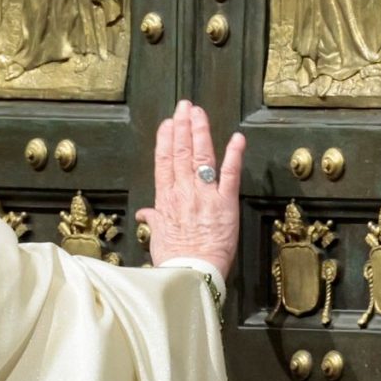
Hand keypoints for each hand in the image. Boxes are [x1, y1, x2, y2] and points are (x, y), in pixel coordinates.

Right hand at [135, 100, 246, 278]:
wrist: (191, 274)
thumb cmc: (173, 260)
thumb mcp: (157, 238)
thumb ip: (153, 220)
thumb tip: (144, 214)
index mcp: (165, 199)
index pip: (164, 162)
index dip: (166, 140)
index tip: (168, 124)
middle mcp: (183, 192)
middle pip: (181, 152)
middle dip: (182, 126)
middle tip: (184, 107)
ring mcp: (204, 195)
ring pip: (200, 157)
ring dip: (200, 132)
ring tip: (199, 113)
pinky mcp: (225, 204)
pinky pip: (230, 175)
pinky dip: (233, 155)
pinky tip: (236, 138)